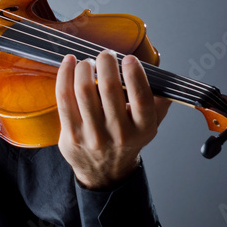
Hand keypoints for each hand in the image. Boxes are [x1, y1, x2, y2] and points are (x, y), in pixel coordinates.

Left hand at [56, 50, 169, 189]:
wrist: (105, 172)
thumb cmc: (127, 139)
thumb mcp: (151, 124)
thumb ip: (159, 100)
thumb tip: (162, 74)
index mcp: (143, 128)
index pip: (141, 98)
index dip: (135, 74)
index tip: (129, 58)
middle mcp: (119, 133)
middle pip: (109, 89)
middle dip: (106, 62)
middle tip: (106, 55)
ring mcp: (93, 135)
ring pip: (84, 91)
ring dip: (84, 67)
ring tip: (88, 62)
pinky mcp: (71, 134)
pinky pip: (64, 98)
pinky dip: (65, 75)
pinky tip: (69, 63)